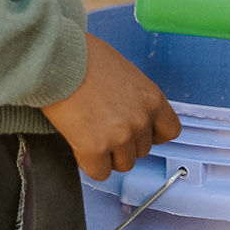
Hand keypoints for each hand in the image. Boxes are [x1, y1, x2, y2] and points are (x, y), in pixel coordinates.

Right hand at [41, 34, 181, 180]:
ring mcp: (119, 137)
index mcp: (152, 98)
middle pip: (142, 150)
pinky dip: (90, 162)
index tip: (139, 132)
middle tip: (105, 125)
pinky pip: (100, 172)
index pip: (170, 131)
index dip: (153, 134)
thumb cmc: (86, 57)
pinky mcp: (95, 150)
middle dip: (125, 142)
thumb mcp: (124, 72)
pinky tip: (80, 143)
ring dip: (108, 154)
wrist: (60, 60)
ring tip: (91, 132)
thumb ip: (134, 98)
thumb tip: (128, 113)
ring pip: (122, 164)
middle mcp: (140, 120)